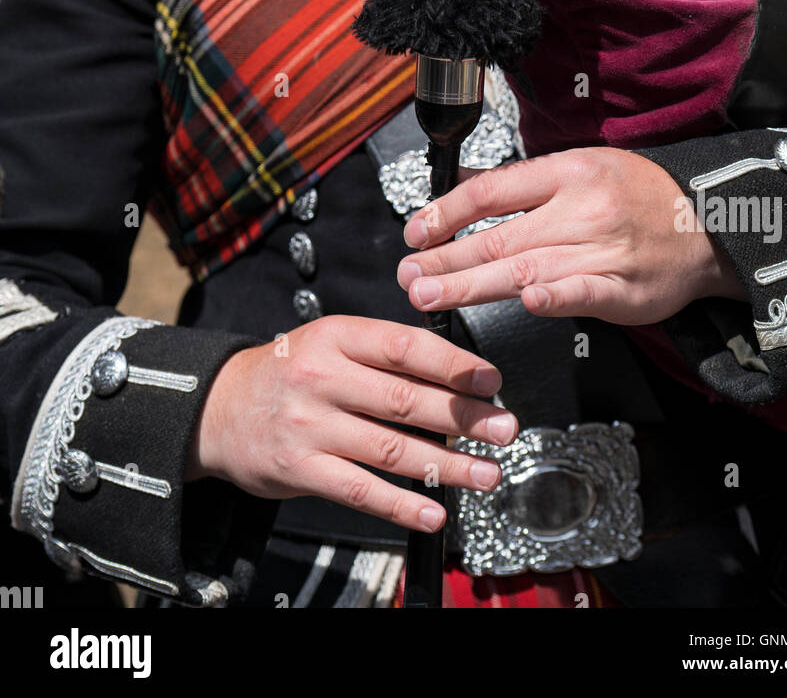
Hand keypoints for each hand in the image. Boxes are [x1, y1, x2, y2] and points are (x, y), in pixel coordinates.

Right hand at [186, 315, 517, 534]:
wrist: (219, 408)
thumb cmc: (291, 372)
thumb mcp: (332, 343)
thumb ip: (385, 354)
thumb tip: (457, 374)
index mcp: (337, 337)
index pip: (405, 347)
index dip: (453, 364)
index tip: (490, 380)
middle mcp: (323, 378)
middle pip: (405, 399)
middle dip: (464, 417)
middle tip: (504, 428)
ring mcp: (310, 426)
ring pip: (391, 449)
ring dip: (447, 465)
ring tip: (486, 473)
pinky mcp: (300, 470)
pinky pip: (361, 491)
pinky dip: (402, 506)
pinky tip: (434, 512)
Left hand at [397, 148, 747, 324]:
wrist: (706, 224)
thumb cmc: (637, 195)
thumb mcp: (579, 167)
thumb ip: (521, 183)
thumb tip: (459, 186)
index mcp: (566, 172)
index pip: (491, 190)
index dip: (446, 212)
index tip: (414, 233)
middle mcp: (580, 209)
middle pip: (498, 237)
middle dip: (444, 259)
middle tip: (407, 276)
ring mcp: (602, 251)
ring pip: (525, 270)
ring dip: (470, 286)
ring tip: (429, 294)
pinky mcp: (623, 290)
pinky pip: (583, 293)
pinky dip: (554, 298)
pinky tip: (526, 304)